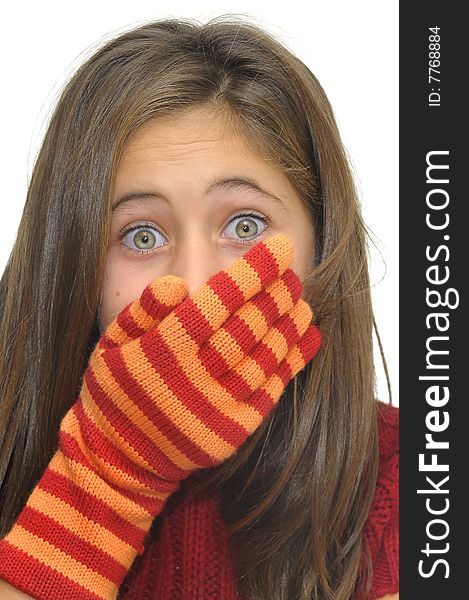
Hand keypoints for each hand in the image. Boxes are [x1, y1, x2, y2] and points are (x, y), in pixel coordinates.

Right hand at [0, 234, 320, 599]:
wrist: (119, 459)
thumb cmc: (114, 392)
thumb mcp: (111, 346)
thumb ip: (142, 312)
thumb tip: (177, 281)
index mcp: (163, 350)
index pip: (217, 299)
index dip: (253, 270)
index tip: (280, 245)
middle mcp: (194, 377)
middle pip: (248, 325)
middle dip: (276, 292)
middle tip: (293, 270)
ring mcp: (218, 406)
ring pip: (265, 355)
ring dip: (289, 323)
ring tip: (301, 298)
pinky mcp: (234, 430)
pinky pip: (271, 389)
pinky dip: (293, 360)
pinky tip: (307, 336)